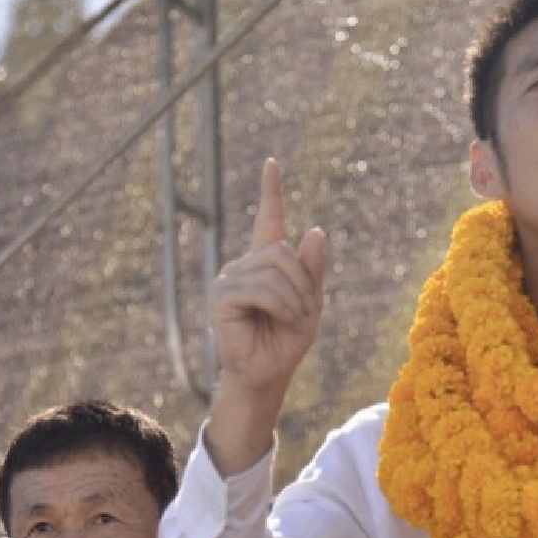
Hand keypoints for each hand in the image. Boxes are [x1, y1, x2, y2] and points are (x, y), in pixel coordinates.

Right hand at [203, 160, 325, 475]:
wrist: (270, 373)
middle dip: (303, 282)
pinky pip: (260, 288)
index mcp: (267, 263)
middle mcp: (245, 266)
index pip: (269, 220)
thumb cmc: (288, 341)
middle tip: (303, 311)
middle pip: (281, 252)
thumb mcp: (311, 302)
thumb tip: (315, 231)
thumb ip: (312, 269)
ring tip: (292, 319)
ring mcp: (230, 280)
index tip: (272, 164)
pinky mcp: (223, 297)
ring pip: (274, 270)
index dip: (271, 192)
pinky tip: (281, 318)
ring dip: (294, 297)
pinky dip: (280, 304)